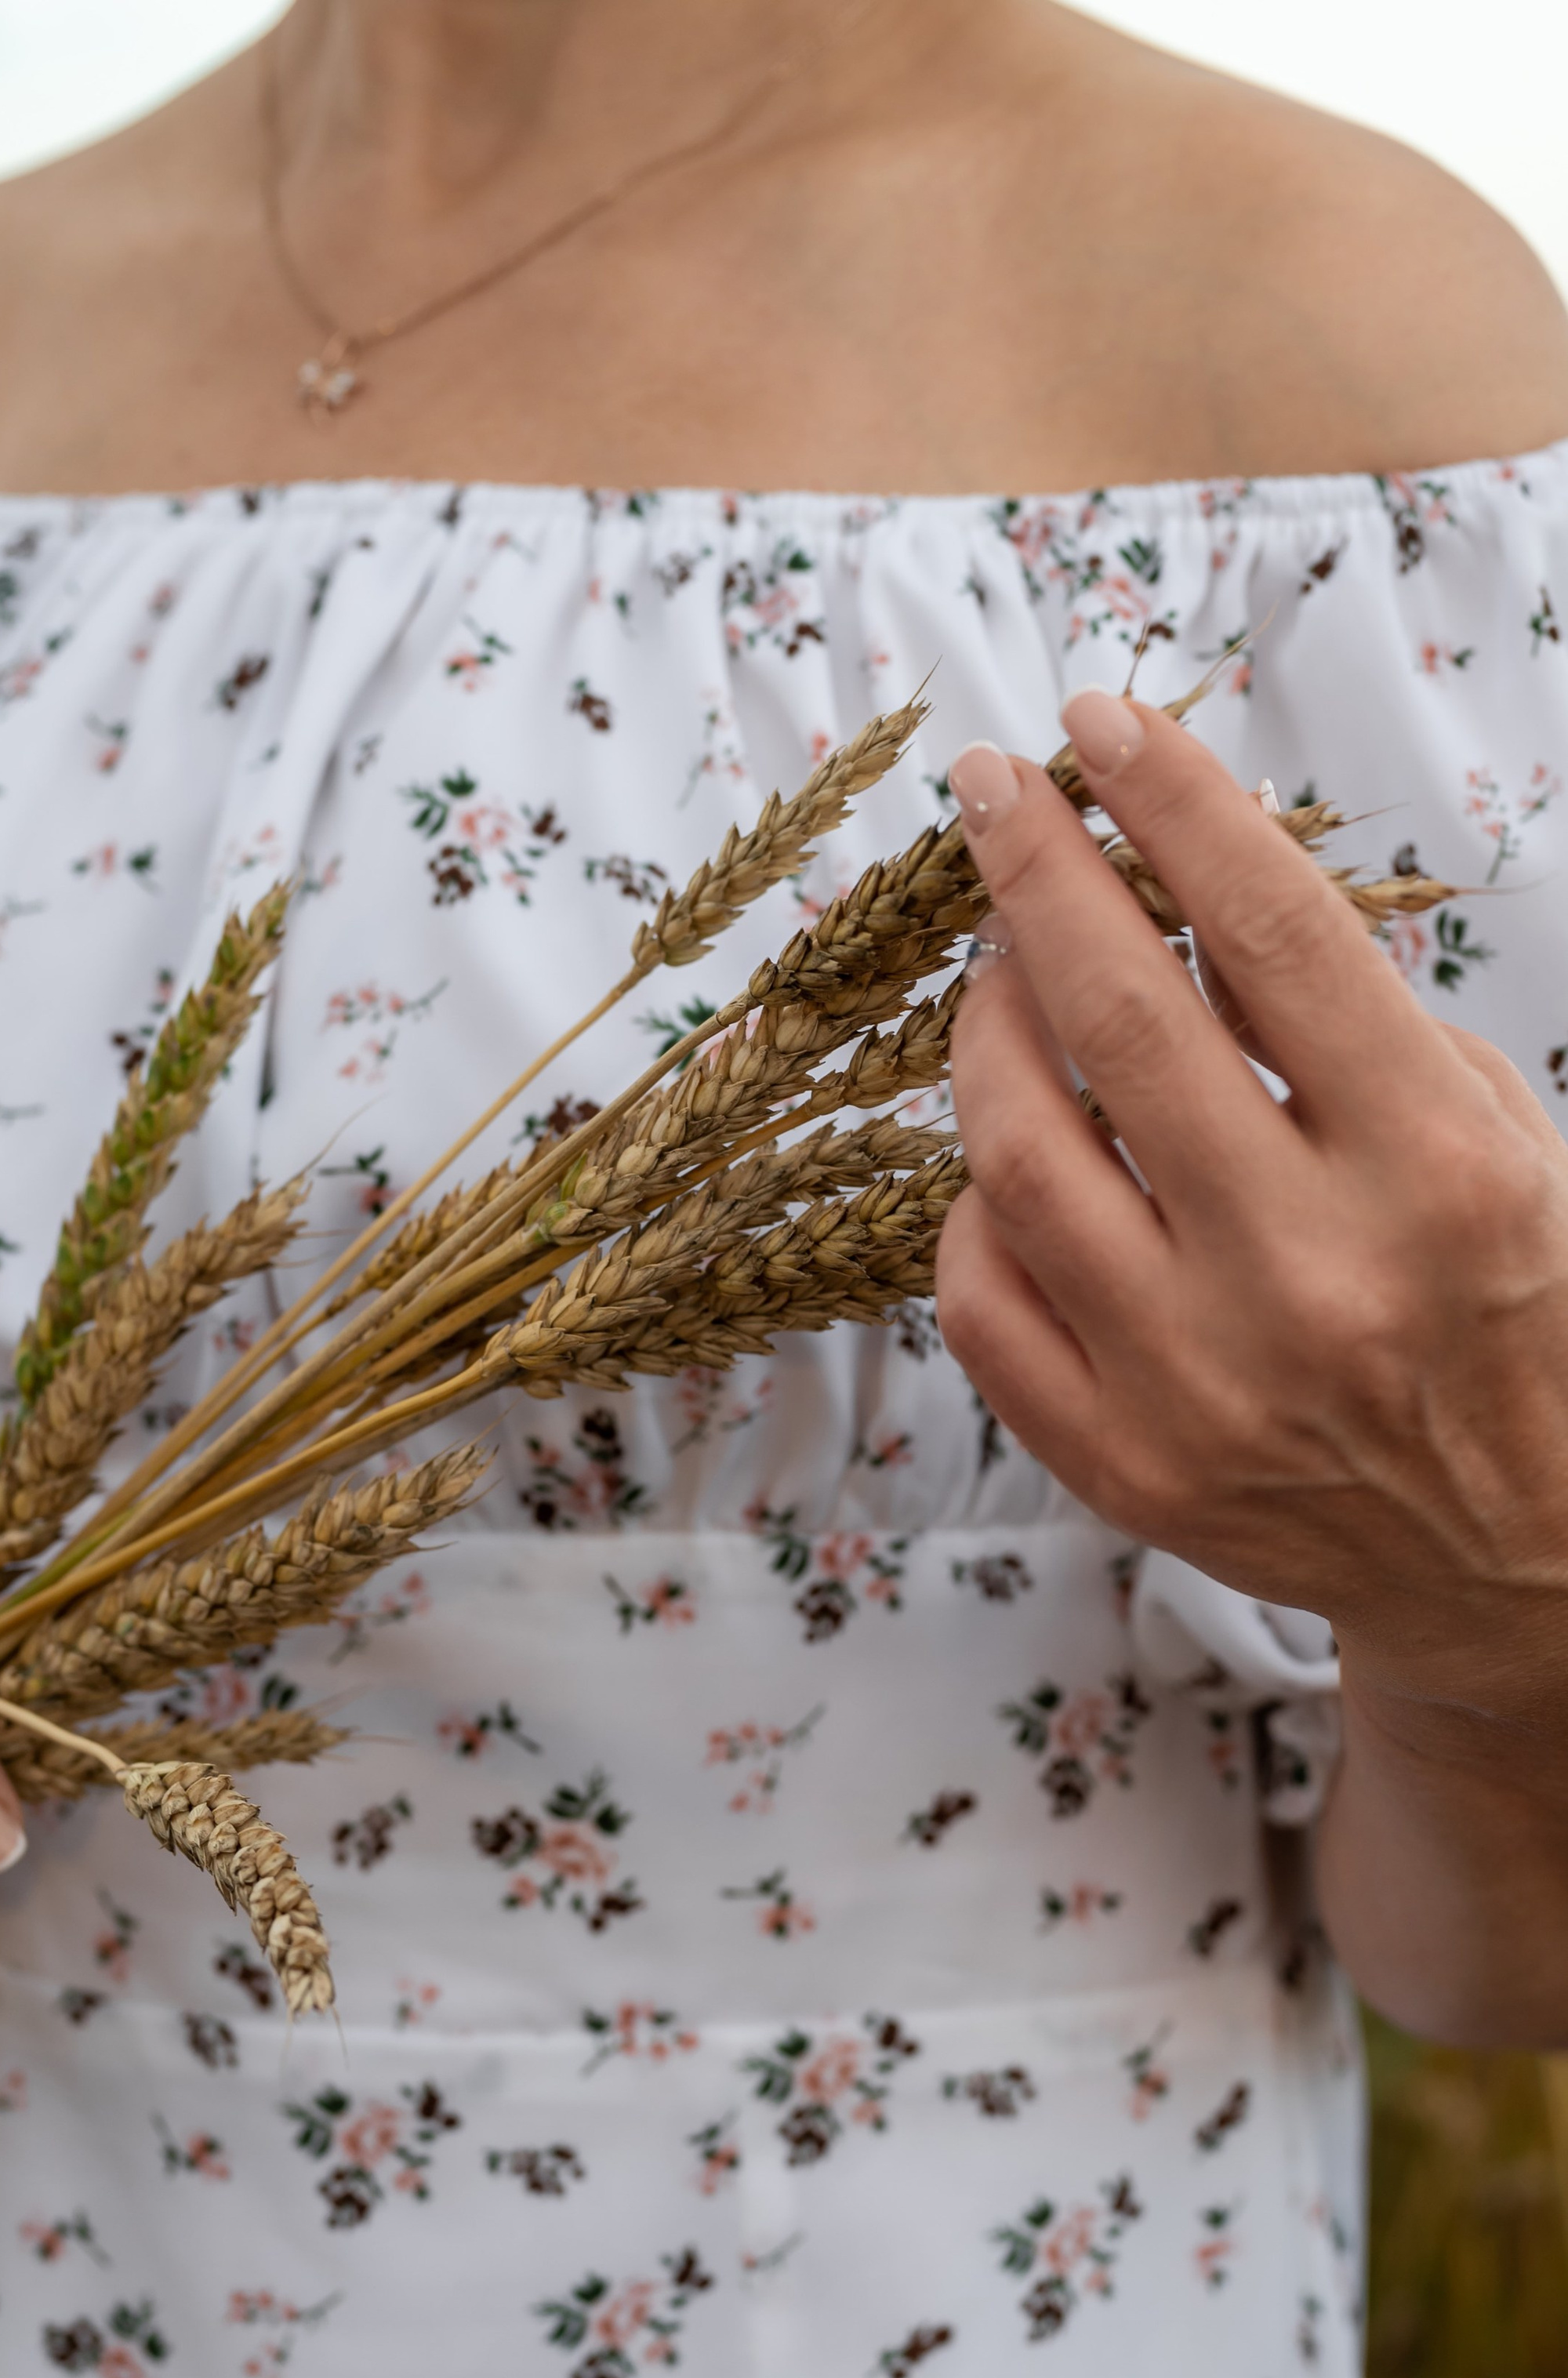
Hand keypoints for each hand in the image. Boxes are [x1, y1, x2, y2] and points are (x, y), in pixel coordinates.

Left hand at [938, 691, 1567, 1711]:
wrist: (1503, 1554)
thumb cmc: (1497, 1307)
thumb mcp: (1490, 1145)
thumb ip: (1354, 1033)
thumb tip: (1184, 901)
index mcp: (1434, 1177)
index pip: (1275, 938)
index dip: (1173, 807)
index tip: (1098, 721)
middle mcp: (1311, 1279)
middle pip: (1119, 1024)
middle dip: (1035, 874)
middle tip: (988, 785)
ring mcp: (1199, 1386)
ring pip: (1020, 1159)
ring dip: (982, 1030)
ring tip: (988, 966)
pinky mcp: (1123, 1468)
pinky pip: (983, 1301)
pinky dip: (974, 1204)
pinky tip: (1002, 1152)